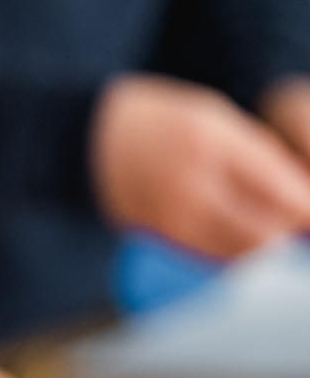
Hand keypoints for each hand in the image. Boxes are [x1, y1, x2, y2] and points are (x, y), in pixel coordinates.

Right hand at [91, 73, 309, 258]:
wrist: (90, 141)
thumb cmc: (161, 123)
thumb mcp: (216, 120)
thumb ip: (260, 157)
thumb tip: (301, 197)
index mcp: (210, 143)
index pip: (281, 191)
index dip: (307, 207)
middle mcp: (189, 185)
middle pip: (263, 233)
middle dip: (287, 231)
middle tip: (296, 222)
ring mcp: (171, 217)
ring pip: (238, 253)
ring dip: (262, 246)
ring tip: (271, 230)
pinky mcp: (161, 238)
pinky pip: (212, 257)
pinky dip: (234, 252)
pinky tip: (239, 238)